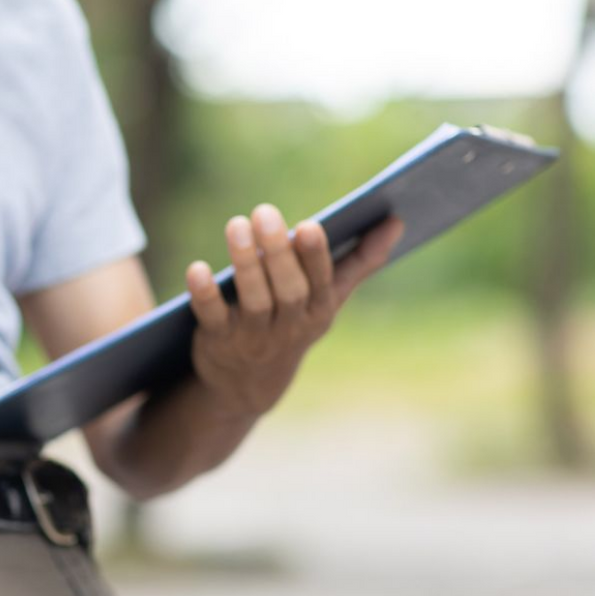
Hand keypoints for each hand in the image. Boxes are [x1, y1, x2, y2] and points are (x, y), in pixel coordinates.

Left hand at [185, 204, 403, 417]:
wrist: (249, 384)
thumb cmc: (294, 323)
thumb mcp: (328, 298)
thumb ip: (360, 260)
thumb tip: (397, 221)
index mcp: (318, 311)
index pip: (321, 282)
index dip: (314, 256)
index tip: (308, 226)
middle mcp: (289, 326)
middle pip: (287, 290)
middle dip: (277, 253)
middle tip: (265, 212)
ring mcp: (253, 337)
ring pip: (253, 301)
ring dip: (244, 263)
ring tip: (236, 225)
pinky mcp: (218, 341)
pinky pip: (212, 317)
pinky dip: (204, 294)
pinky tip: (197, 269)